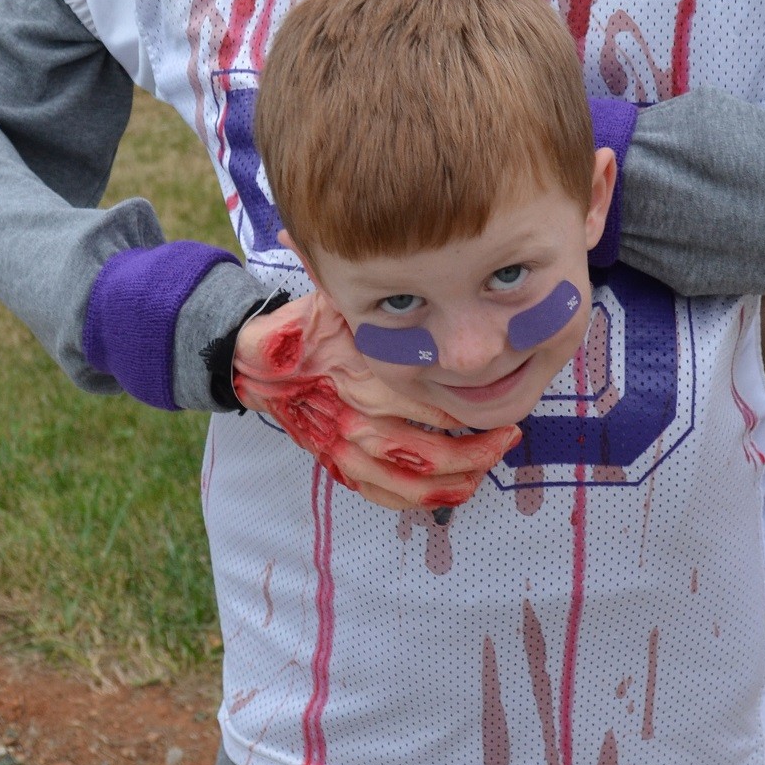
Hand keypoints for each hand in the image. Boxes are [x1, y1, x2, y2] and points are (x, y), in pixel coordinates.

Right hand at [232, 292, 518, 510]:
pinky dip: (420, 500)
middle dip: (477, 452)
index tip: (502, 398)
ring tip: (488, 465)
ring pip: (411, 483)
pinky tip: (452, 489)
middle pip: (429, 453)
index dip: (471, 407)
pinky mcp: (338, 468)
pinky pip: (384, 496)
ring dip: (458, 481)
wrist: (256, 365)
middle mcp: (356, 422)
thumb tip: (423, 264)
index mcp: (364, 381)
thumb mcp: (340, 299)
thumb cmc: (308, 328)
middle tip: (508, 437)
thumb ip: (378, 295)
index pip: (431, 406)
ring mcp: (346, 451)